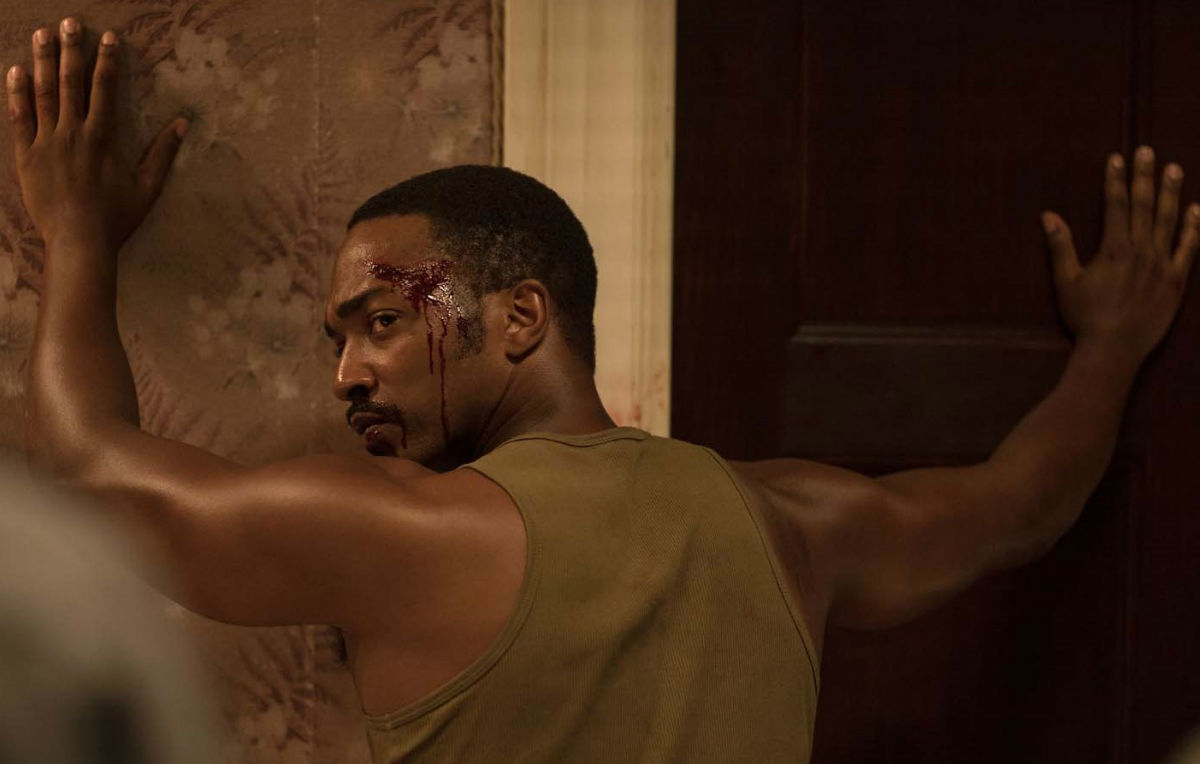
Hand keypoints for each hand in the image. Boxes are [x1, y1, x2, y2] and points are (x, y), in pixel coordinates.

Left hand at [6, 18, 186, 251]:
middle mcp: (73, 132)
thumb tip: (182, 124)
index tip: (107, 37)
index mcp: (102, 137)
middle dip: (71, 50)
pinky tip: (16, 71)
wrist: (77, 241)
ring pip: (43, 93)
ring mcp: (46, 142)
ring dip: (42, 61)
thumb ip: (163, 153)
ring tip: (43, 34)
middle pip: (70, 82)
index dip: (106, 61)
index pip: (105, 89)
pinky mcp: (27, 155)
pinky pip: (19, 118)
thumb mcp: (148, 187)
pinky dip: (17, 94)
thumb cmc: (116, 217)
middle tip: (70, 23)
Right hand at [1043, 147, 1198, 362]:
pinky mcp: (1176, 280)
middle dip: (1144, 176)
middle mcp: (1141, 249)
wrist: (1114, 347)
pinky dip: (1193, 228)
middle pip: (1143, 205)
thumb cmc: (1085, 316)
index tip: (1118, 158)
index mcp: (1113, 248)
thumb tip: (1049, 216)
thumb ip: (1061, 246)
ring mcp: (1161, 263)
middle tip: (1148, 151)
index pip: (1115, 204)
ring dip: (1170, 193)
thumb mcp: (1065, 281)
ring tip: (1174, 169)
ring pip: (1168, 220)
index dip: (1116, 179)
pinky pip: (1188, 248)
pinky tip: (1196, 210)